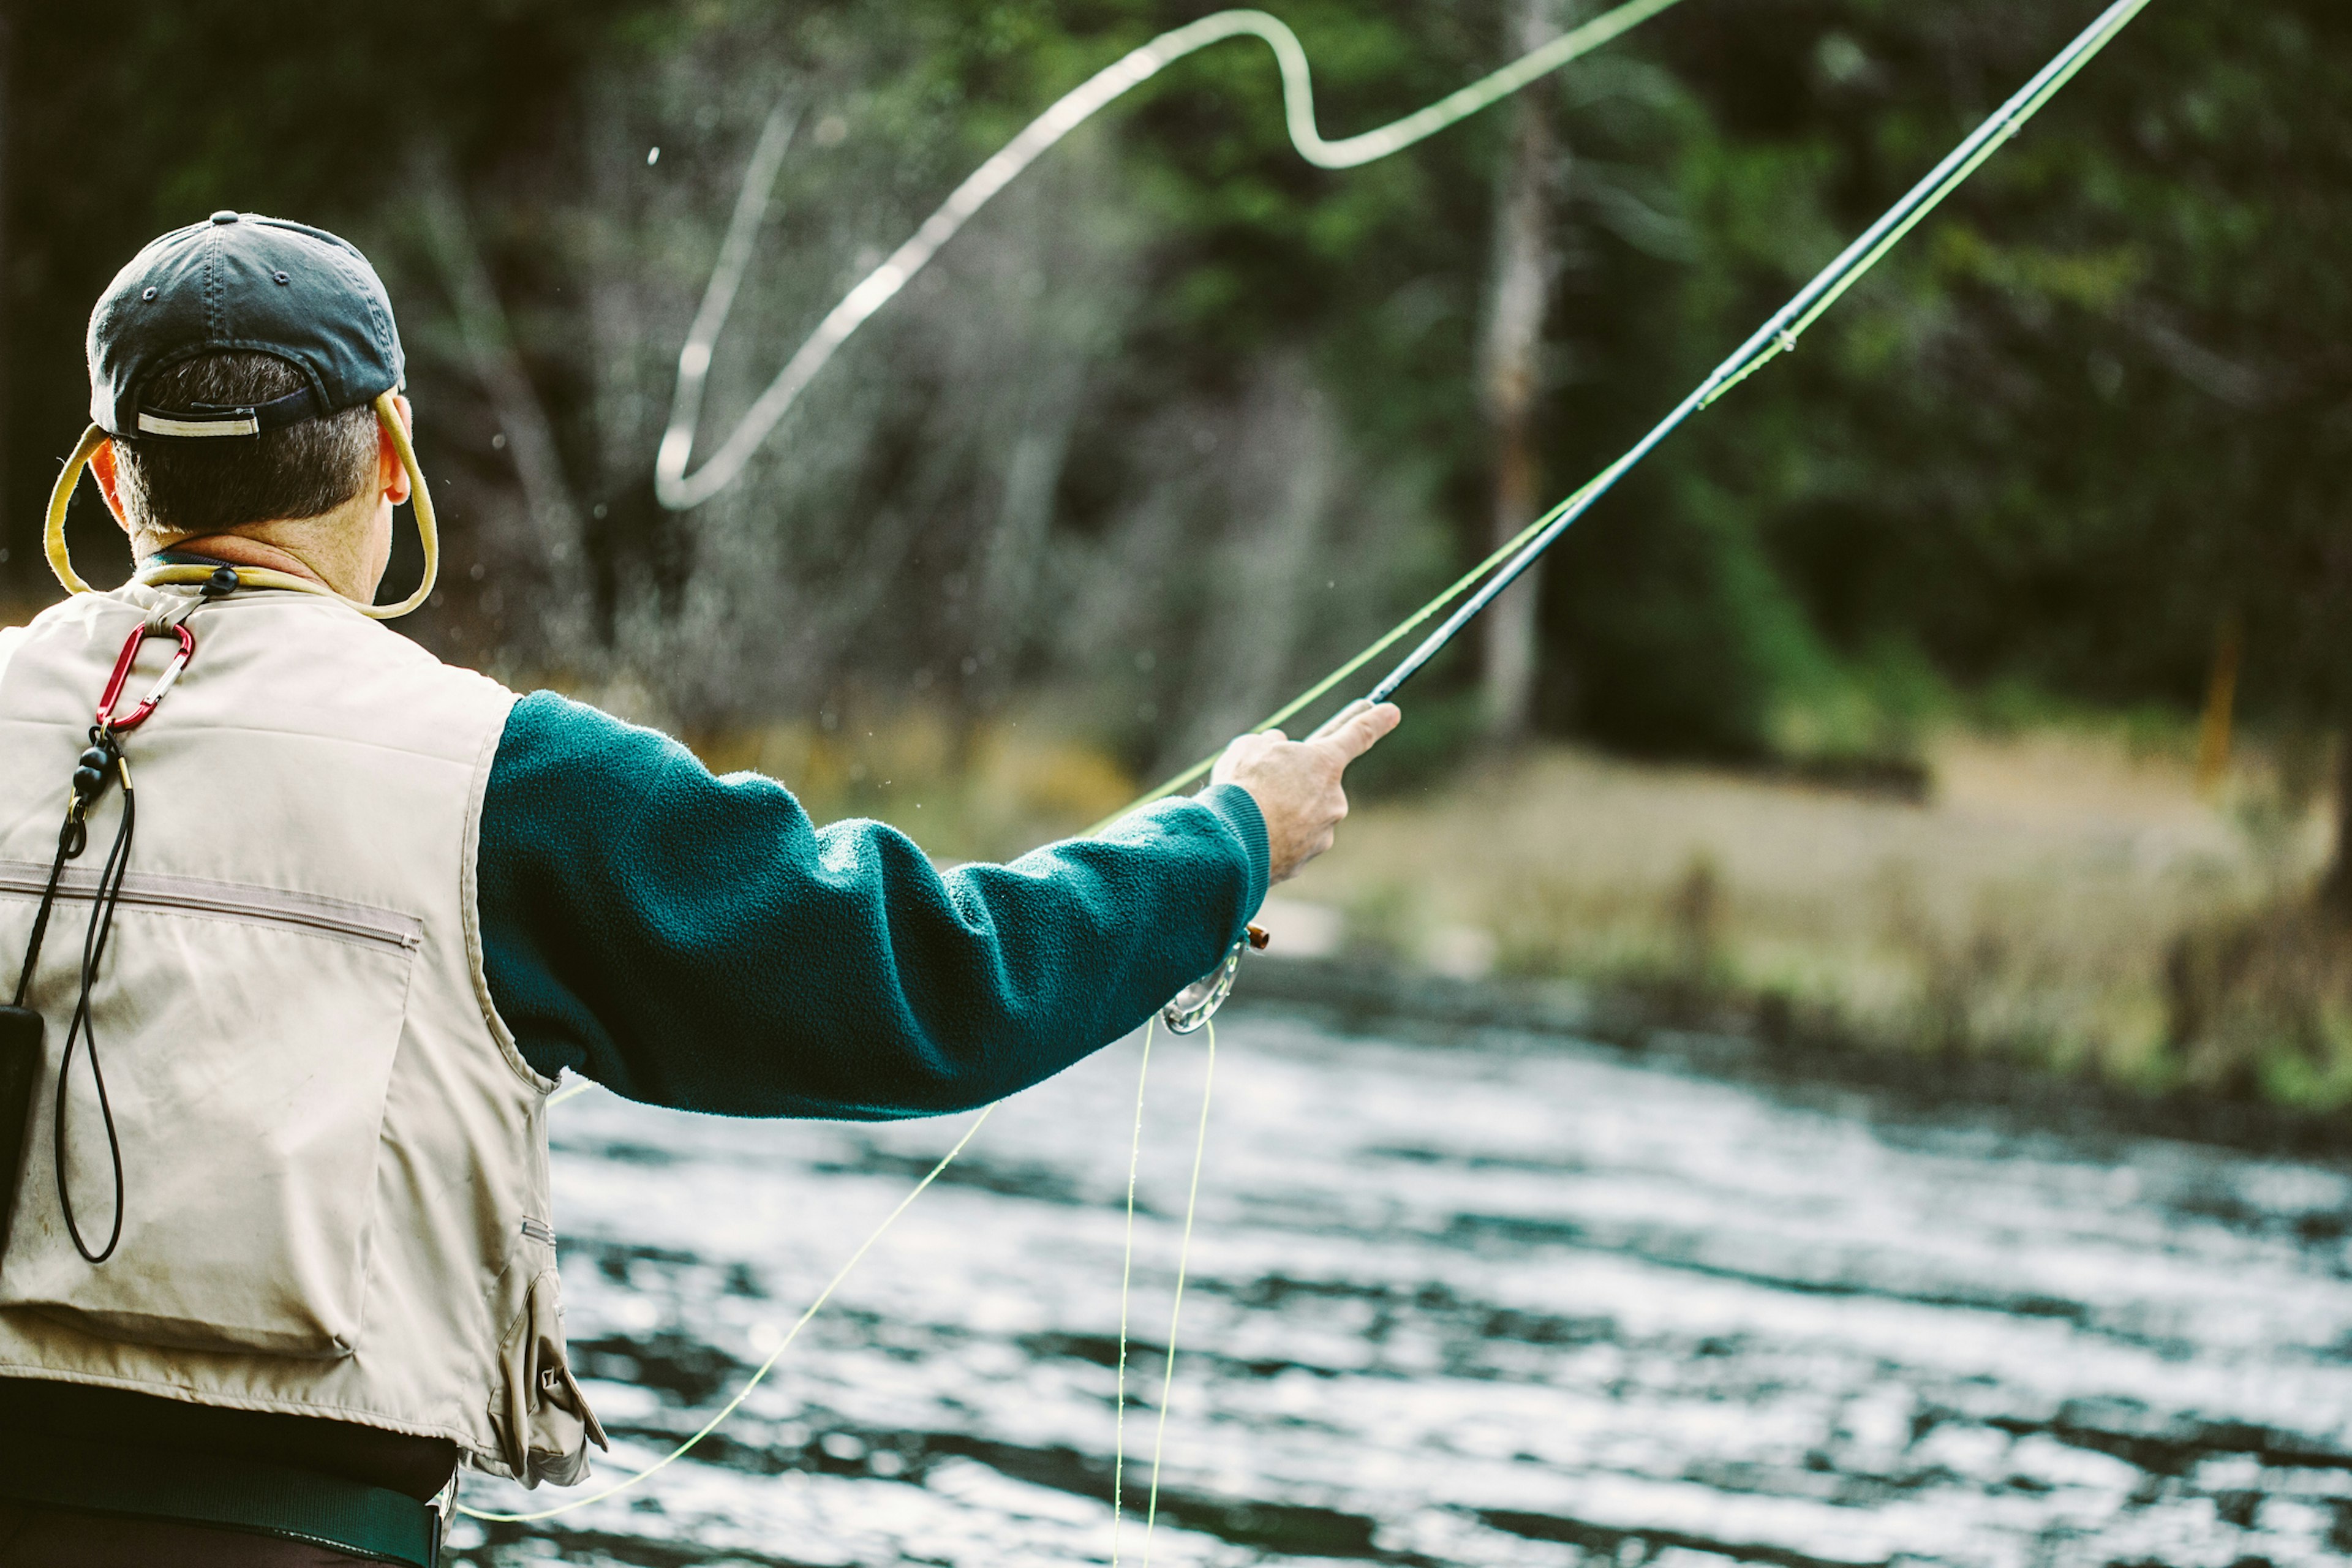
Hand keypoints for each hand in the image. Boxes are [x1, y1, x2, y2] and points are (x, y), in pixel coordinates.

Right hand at [1209, 699, 1400, 882]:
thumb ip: (1270, 745)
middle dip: (1295, 783)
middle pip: (1317, 784)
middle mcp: (1333, 800)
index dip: (1375, 721)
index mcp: (1325, 763)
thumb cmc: (1242, 786)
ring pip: (1302, 816)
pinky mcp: (1303, 862)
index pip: (1357, 735)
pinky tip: (1248, 835)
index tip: (1392, 712)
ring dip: (1281, 812)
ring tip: (1248, 813)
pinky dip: (1272, 837)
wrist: (1231, 841)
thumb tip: (1277, 750)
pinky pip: (1289, 842)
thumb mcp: (1250, 747)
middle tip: (1262, 783)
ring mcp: (1322, 834)